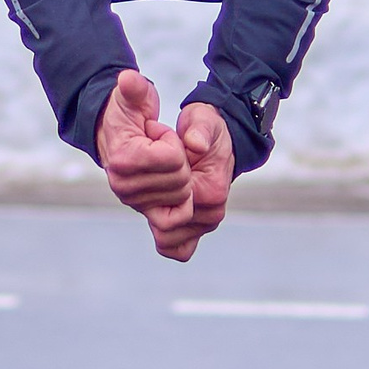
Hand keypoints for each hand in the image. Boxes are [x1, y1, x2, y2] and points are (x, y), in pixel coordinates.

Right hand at [96, 70, 229, 260]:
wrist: (121, 135)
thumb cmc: (131, 113)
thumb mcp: (136, 96)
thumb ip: (135, 90)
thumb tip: (129, 80)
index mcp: (123, 162)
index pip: (173, 160)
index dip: (174, 144)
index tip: (160, 136)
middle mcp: (124, 189)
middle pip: (181, 183)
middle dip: (181, 163)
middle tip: (165, 151)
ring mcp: (137, 207)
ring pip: (183, 207)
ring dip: (184, 185)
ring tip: (169, 168)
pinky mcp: (149, 220)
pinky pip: (173, 246)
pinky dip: (184, 231)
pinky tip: (185, 206)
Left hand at [155, 101, 233, 262]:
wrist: (215, 140)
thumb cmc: (206, 130)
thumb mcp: (202, 120)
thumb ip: (199, 131)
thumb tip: (194, 143)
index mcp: (212, 189)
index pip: (170, 201)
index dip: (155, 180)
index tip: (158, 160)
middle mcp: (212, 212)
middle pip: (164, 225)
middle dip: (153, 200)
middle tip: (157, 174)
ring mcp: (205, 225)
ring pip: (165, 238)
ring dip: (155, 215)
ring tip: (159, 188)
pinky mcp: (196, 231)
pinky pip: (174, 248)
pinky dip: (163, 234)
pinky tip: (159, 209)